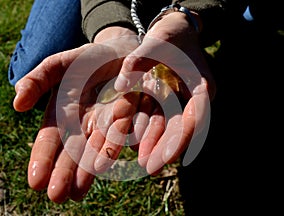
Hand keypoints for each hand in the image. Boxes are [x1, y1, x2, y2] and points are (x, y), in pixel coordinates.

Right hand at [13, 28, 139, 202]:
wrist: (118, 53)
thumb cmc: (84, 60)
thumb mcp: (57, 65)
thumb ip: (37, 80)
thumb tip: (17, 104)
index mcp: (62, 115)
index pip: (49, 141)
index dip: (42, 159)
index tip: (36, 181)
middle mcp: (83, 125)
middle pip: (72, 153)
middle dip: (64, 174)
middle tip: (57, 196)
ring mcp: (105, 124)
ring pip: (95, 150)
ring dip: (88, 170)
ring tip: (80, 191)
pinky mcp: (127, 118)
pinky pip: (122, 133)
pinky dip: (115, 147)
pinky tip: (108, 162)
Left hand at [114, 11, 215, 173]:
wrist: (175, 30)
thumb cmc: (169, 34)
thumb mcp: (156, 41)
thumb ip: (138, 61)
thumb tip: (121, 86)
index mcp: (200, 86)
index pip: (194, 118)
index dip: (180, 139)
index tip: (164, 157)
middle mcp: (195, 98)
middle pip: (183, 129)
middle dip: (166, 149)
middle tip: (149, 167)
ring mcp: (185, 102)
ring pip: (172, 128)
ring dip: (158, 145)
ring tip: (143, 162)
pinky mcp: (173, 101)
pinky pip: (163, 120)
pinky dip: (153, 132)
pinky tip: (140, 145)